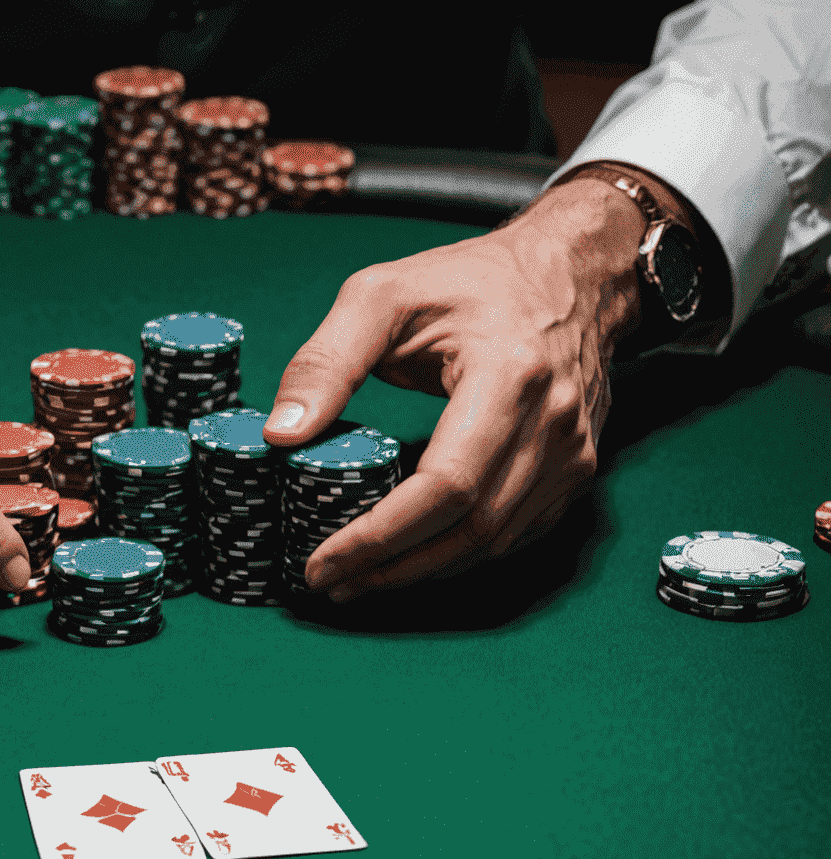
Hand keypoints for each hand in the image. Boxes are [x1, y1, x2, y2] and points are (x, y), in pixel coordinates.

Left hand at [263, 174, 660, 599]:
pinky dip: (460, 555)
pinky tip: (413, 557)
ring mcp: (573, 452)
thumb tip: (280, 436)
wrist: (573, 274)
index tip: (323, 563)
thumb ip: (325, 363)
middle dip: (394, 567)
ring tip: (360, 579)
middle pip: (470, 528)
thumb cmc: (470, 280)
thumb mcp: (381, 296)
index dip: (381, 537)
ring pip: (494, 543)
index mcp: (508, 375)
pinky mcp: (577, 470)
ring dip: (423, 571)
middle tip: (332, 584)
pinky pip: (516, 534)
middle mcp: (552, 422)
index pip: (445, 486)